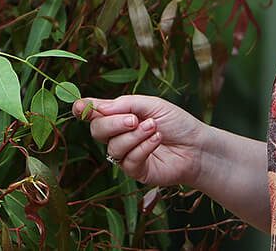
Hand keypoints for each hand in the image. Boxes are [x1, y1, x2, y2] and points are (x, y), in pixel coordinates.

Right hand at [73, 95, 206, 187]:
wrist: (197, 145)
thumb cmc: (177, 122)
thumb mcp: (152, 105)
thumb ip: (124, 104)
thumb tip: (96, 107)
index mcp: (121, 116)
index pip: (95, 113)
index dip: (84, 110)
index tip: (79, 107)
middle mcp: (119, 135)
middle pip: (97, 130)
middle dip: (113, 123)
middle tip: (134, 119)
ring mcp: (126, 154)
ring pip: (113, 146)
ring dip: (134, 136)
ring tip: (154, 128)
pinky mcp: (136, 171)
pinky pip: (128, 161)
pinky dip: (143, 147)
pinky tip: (157, 140)